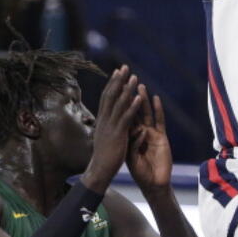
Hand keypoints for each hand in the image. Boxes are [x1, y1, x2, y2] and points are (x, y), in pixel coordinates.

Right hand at [85, 66, 141, 189]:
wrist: (99, 169)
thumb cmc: (103, 155)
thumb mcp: (105, 135)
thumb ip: (107, 125)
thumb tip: (108, 116)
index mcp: (102, 119)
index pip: (106, 97)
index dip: (112, 84)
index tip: (117, 72)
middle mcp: (104, 120)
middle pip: (111, 95)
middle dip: (118, 80)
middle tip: (124, 66)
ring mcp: (110, 126)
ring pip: (119, 104)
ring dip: (127, 89)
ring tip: (134, 77)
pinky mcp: (118, 135)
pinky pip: (126, 118)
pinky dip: (132, 107)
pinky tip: (138, 97)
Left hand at [126, 86, 172, 191]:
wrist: (154, 183)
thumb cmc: (141, 172)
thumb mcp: (130, 156)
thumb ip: (128, 142)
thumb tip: (126, 131)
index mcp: (131, 136)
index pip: (123, 116)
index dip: (119, 104)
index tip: (114, 89)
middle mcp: (141, 131)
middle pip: (133, 110)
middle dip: (130, 96)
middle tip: (126, 81)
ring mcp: (152, 133)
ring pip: (146, 113)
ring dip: (142, 99)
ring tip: (139, 85)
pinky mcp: (161, 137)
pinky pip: (159, 121)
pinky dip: (157, 110)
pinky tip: (155, 99)